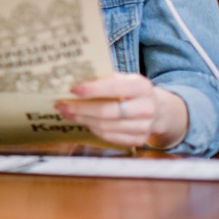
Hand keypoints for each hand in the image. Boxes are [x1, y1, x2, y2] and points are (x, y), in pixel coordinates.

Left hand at [55, 73, 188, 149]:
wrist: (158, 109)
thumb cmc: (131, 91)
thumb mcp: (123, 79)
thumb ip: (103, 79)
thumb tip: (72, 79)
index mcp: (142, 87)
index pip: (115, 87)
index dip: (93, 89)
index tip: (72, 89)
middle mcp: (147, 107)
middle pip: (108, 111)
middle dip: (80, 108)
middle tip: (61, 104)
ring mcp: (144, 126)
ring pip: (106, 126)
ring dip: (82, 120)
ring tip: (66, 112)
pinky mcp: (138, 140)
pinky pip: (109, 137)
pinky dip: (92, 129)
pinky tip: (82, 121)